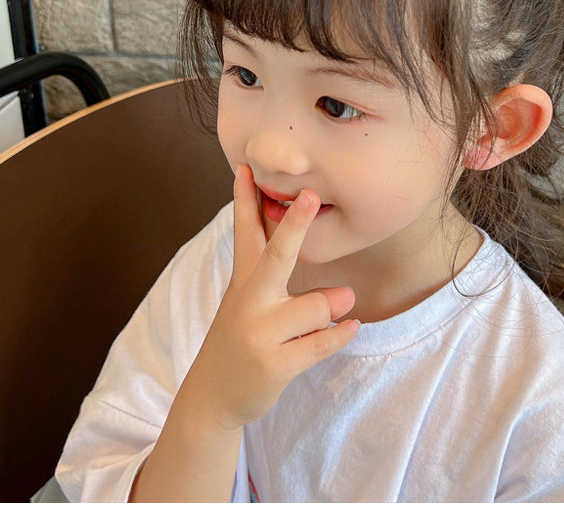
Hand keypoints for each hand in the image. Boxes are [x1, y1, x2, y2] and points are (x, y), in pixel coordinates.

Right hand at [182, 164, 359, 434]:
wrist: (212, 396)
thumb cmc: (242, 338)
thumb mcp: (249, 301)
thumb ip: (294, 293)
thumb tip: (349, 295)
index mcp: (244, 280)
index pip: (244, 232)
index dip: (244, 199)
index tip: (246, 167)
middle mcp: (249, 302)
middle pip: (276, 256)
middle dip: (293, 225)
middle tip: (310, 195)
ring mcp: (259, 333)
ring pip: (315, 306)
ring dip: (333, 306)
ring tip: (340, 304)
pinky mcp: (273, 364)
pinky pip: (322, 341)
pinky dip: (340, 334)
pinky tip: (351, 327)